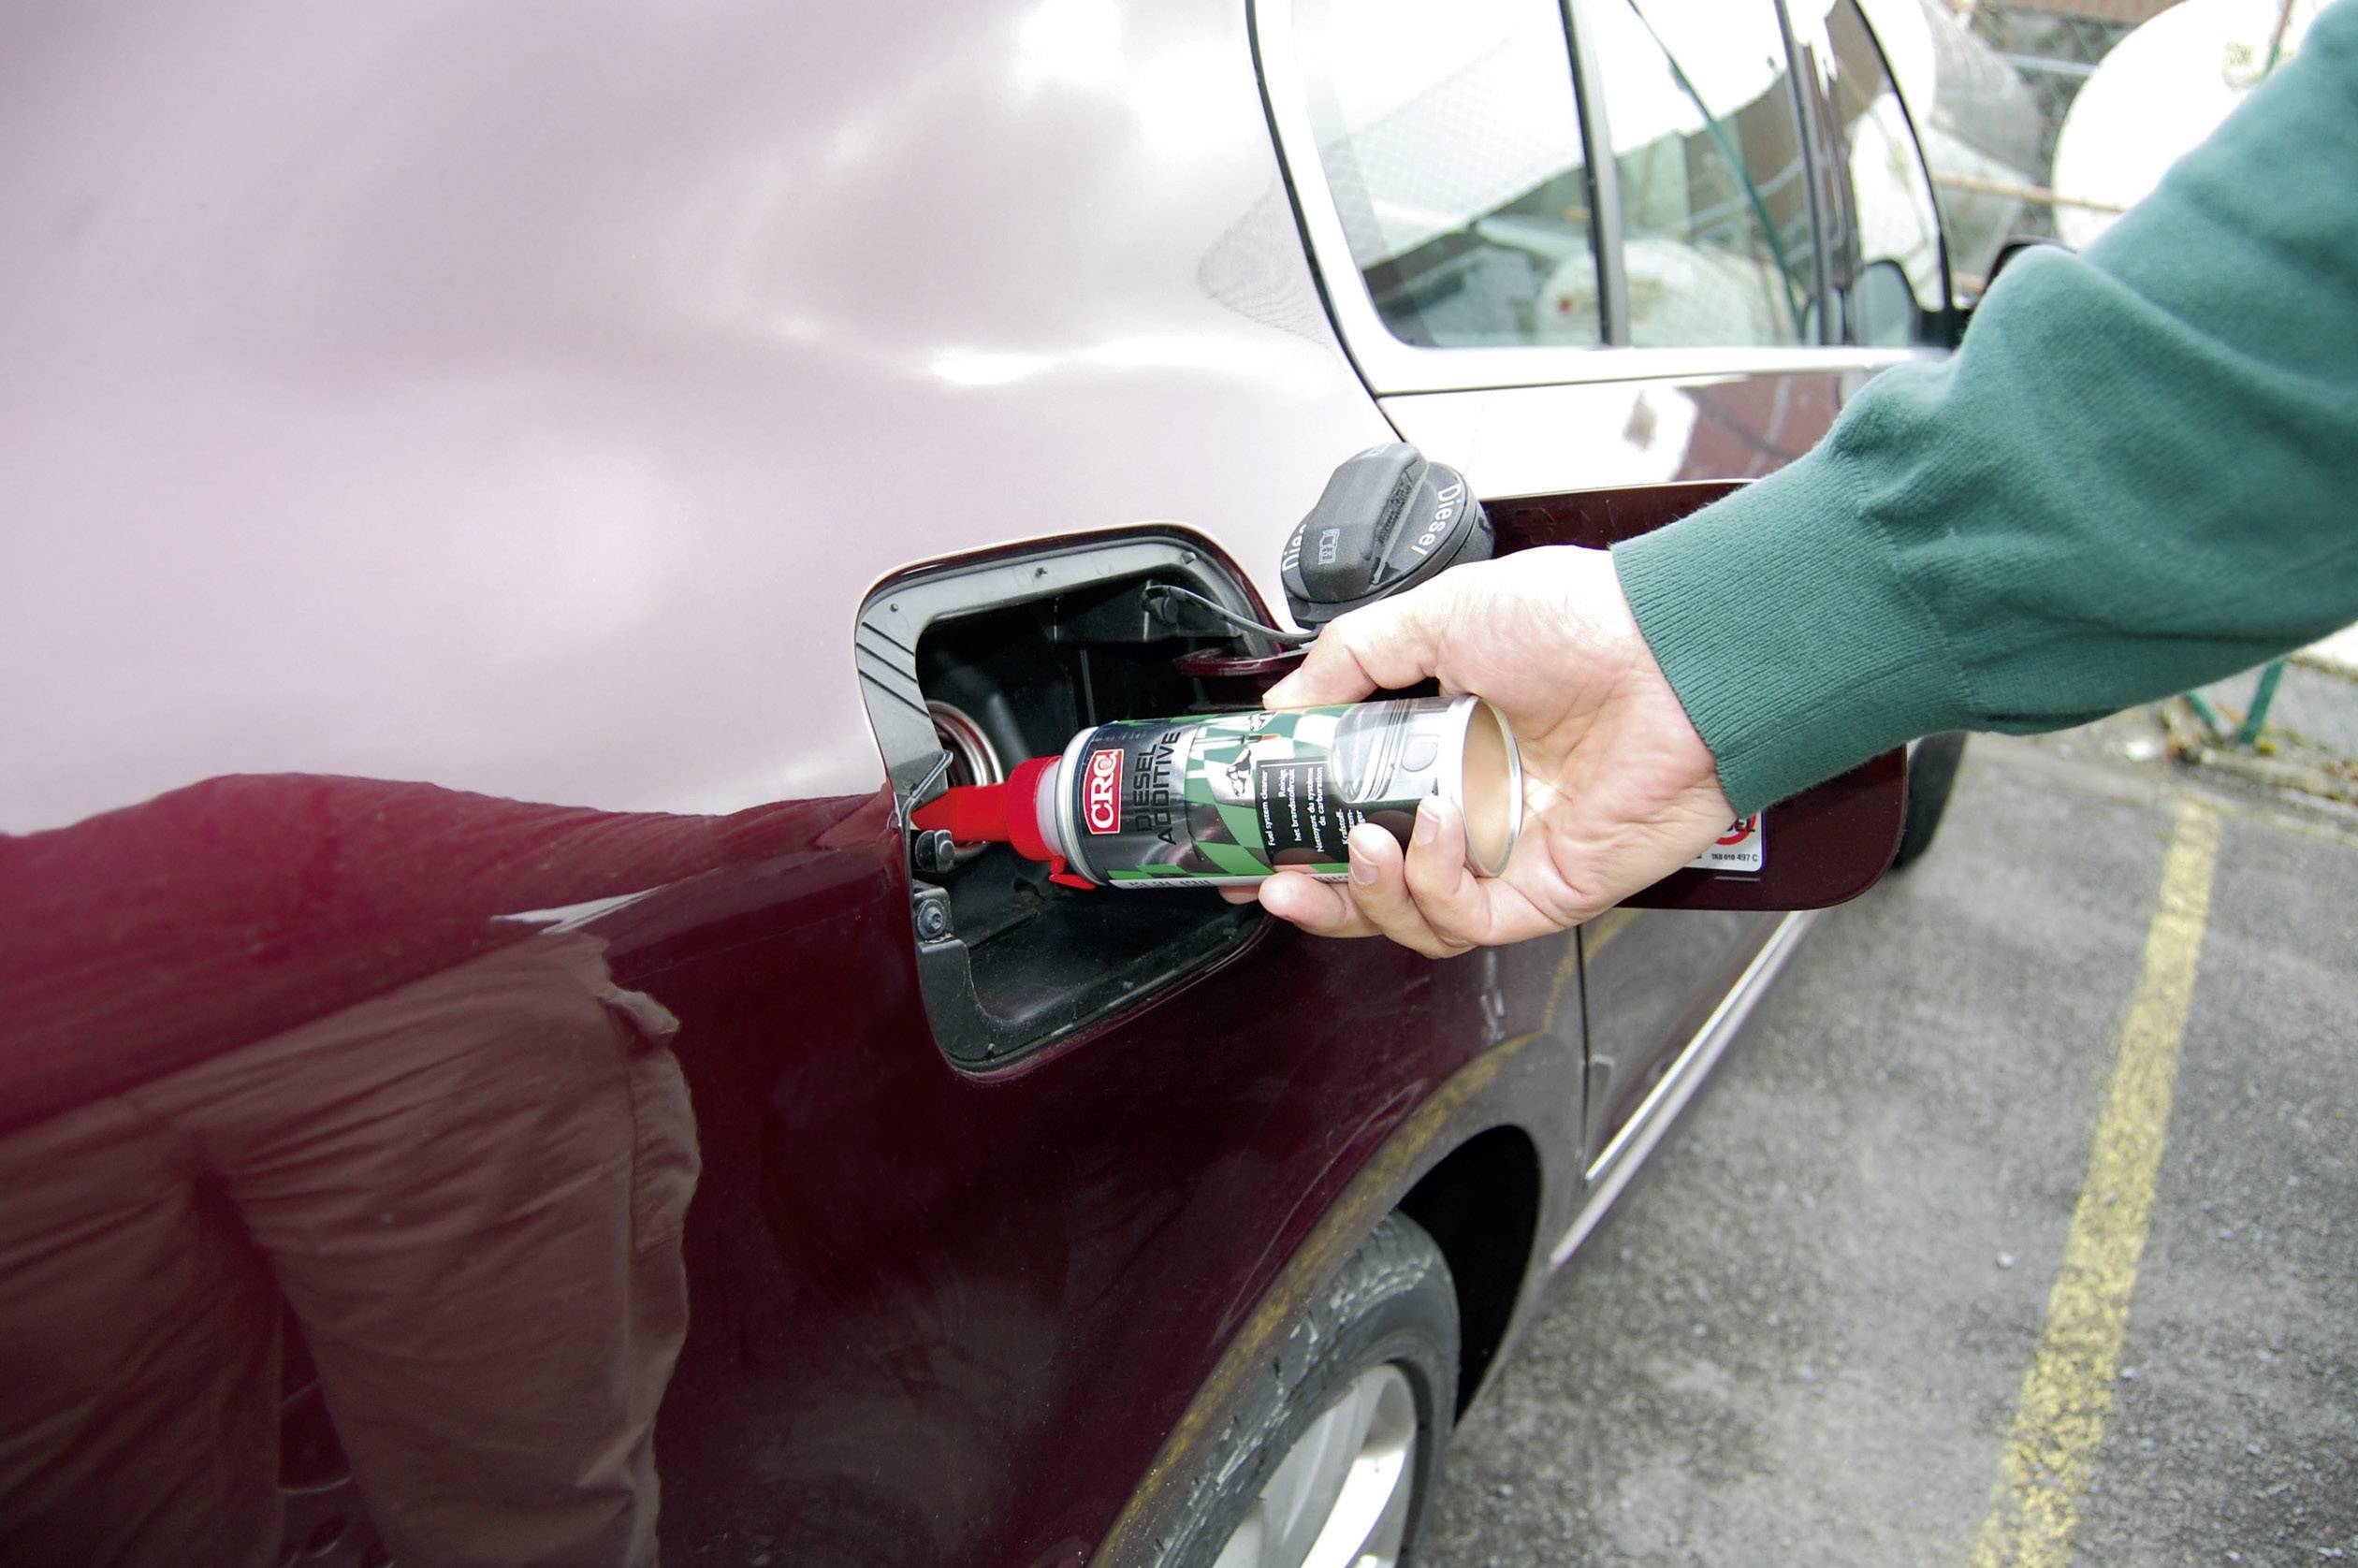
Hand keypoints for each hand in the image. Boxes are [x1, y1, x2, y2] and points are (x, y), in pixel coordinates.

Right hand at [1223, 546, 1734, 954]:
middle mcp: (1472, 803)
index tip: (1249, 830)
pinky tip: (1434, 832)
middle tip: (1271, 879)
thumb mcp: (1439, 613)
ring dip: (1369, 890)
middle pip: (1372, 878)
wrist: (1675, 656)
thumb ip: (1353, 660)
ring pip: (1412, 915)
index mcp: (1444, 742)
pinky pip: (1467, 921)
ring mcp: (1508, 851)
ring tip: (1361, 842)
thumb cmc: (1585, 622)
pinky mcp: (1547, 891)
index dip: (1298, 826)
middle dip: (1315, 890)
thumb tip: (1284, 706)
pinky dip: (1434, 885)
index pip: (1353, 803)